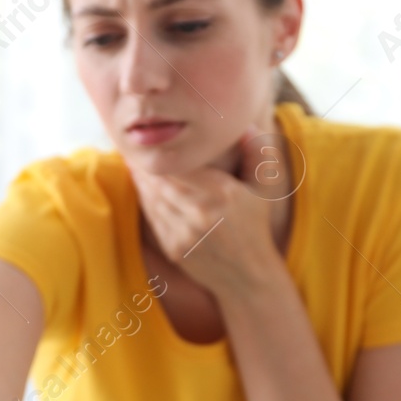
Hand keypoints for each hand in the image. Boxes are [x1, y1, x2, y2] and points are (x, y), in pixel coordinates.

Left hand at [130, 124, 285, 296]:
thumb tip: (245, 126)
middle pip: (162, 181)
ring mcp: (185, 233)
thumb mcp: (265, 188)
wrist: (248, 274)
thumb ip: (259, 153)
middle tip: (135, 151)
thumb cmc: (255, 226)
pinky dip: (146, 202)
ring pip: (154, 199)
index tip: (152, 143)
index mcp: (222, 193)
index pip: (180, 166)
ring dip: (142, 182)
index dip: (162, 154)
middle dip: (147, 166)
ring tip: (136, 167)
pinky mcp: (174, 248)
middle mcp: (201, 213)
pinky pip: (154, 219)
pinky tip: (144, 191)